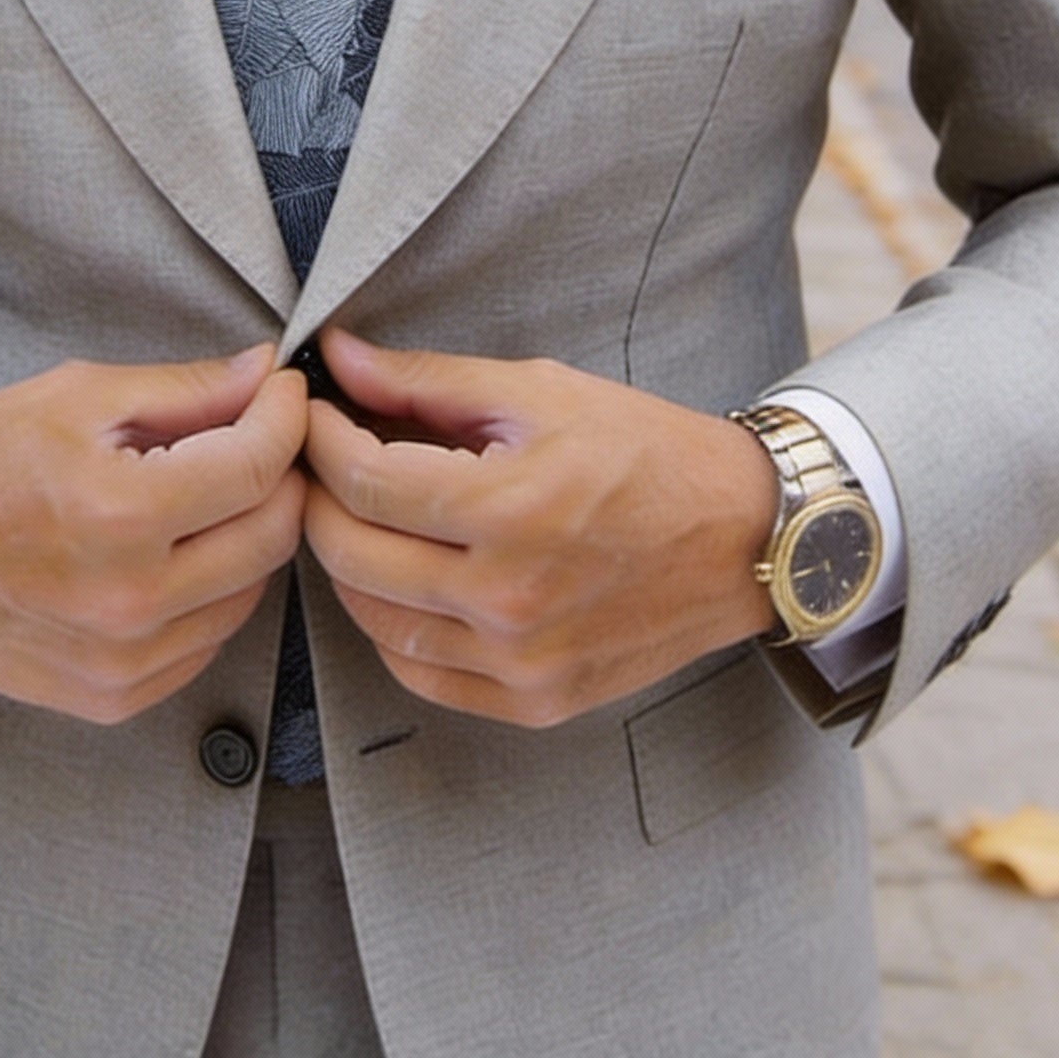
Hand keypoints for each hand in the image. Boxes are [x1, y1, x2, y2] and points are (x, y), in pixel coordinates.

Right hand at [0, 346, 307, 723]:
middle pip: (272, 534)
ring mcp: (123, 661)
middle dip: (280, 473)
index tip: (282, 393)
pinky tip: (174, 551)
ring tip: (208, 491)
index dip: (285, 417)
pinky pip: (207, 640)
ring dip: (248, 534)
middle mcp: (128, 600)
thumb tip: (265, 374)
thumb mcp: (82, 396)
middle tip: (258, 436)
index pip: (258, 466)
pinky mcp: (114, 696)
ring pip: (250, 591)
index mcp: (119, 513)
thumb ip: (188, 390)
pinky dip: (211, 591)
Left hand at [302, 330, 779, 728]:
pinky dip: (392, 627)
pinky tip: (405, 579)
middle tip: (323, 460)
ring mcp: (521, 662)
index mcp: (509, 509)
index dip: (319, 439)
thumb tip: (337, 356)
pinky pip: (420, 674)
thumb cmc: (647, 452)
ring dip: (349, 563)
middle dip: (318, 498)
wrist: (745, 537)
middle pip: (351, 554)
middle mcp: (509, 598)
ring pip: (373, 621)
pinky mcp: (535, 701)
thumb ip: (426, 380)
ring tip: (362, 515)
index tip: (313, 412)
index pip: (361, 480)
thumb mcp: (539, 391)